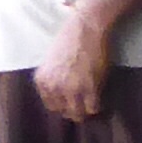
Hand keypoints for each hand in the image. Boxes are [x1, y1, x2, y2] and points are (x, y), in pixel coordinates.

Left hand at [30, 0, 114, 119]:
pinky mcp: (89, 87)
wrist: (85, 28)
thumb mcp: (51, 62)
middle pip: (65, 112)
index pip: (51, 105)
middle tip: (84, 105)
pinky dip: (97, 106)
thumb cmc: (69, 40)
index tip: (73, 103)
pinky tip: (100, 99)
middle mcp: (53, 87)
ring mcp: (71, 88)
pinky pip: (93, 107)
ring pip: (79, 113)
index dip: (64, 106)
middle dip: (75, 111)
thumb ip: (53, 79)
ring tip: (92, 104)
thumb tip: (62, 95)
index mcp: (42, 81)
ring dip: (86, 111)